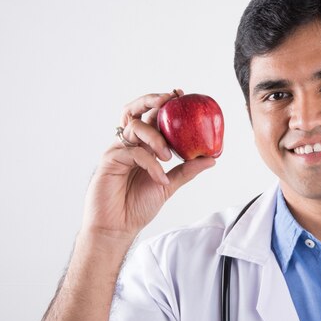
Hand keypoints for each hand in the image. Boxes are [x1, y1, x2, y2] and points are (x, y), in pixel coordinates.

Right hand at [81, 90, 215, 243]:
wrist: (118, 227)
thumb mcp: (169, 185)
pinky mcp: (109, 160)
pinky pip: (132, 152)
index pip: (151, 116)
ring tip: (169, 156)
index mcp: (142, 145)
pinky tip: (160, 177)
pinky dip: (150, 163)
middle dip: (151, 100)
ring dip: (156, 138)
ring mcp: (118, 150)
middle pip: (134, 110)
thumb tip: (211, 159)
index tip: (180, 94)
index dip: (163, 102)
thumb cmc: (137, 205)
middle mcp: (129, 143)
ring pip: (136, 128)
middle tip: (169, 100)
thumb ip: (187, 170)